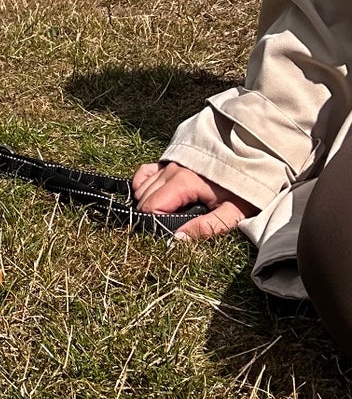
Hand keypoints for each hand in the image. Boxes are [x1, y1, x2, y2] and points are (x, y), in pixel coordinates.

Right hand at [132, 161, 259, 240]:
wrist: (256, 161)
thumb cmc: (245, 190)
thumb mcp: (233, 214)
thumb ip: (205, 227)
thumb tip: (176, 238)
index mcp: (185, 181)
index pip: (152, 206)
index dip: (156, 223)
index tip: (168, 233)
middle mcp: (173, 168)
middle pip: (145, 197)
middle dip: (151, 216)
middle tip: (168, 229)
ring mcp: (170, 162)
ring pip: (144, 186)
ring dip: (148, 203)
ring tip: (167, 217)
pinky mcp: (170, 160)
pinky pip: (146, 172)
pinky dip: (143, 185)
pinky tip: (152, 197)